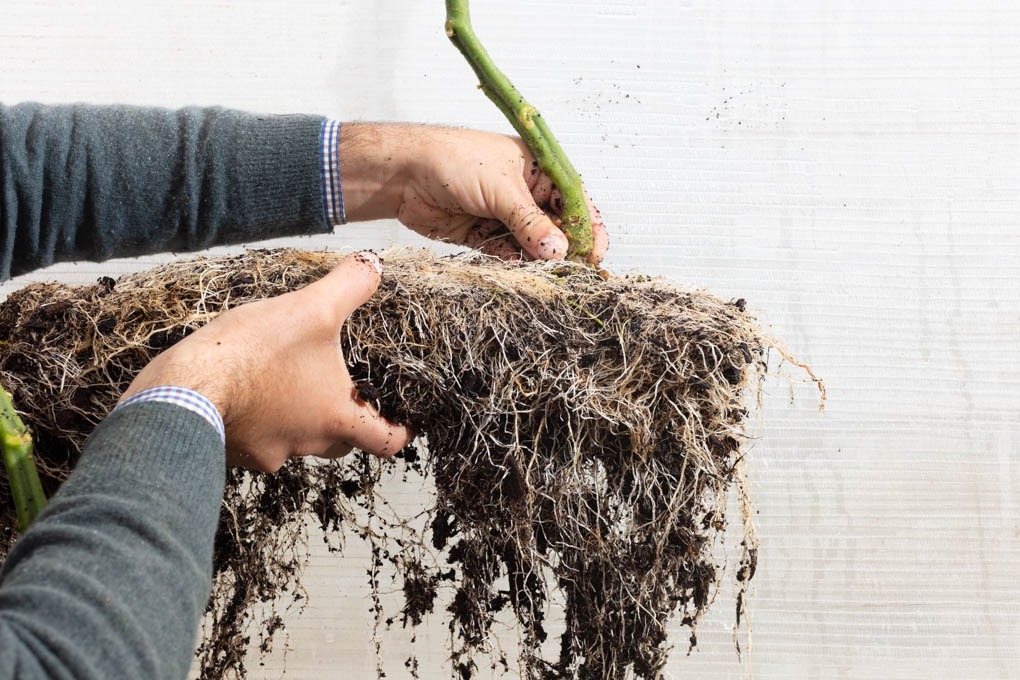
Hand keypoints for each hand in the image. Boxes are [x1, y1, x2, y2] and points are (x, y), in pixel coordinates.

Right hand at [118, 252, 411, 471]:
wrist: (181, 390)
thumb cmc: (252, 354)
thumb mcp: (311, 309)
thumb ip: (349, 286)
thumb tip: (375, 265)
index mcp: (335, 419)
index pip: (386, 441)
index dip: (399, 430)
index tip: (403, 421)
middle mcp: (306, 444)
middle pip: (342, 442)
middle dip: (346, 419)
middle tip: (343, 390)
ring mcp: (267, 453)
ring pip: (297, 441)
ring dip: (300, 417)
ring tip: (289, 381)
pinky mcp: (234, 452)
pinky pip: (257, 440)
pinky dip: (260, 420)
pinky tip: (248, 390)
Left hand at [338, 123, 608, 263]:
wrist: (405, 173)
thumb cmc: (455, 161)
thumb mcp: (502, 190)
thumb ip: (531, 223)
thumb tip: (559, 251)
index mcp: (539, 171)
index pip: (576, 201)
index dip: (588, 228)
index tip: (593, 254)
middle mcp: (526, 194)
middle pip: (557, 227)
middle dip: (564, 249)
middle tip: (570, 271)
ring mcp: (505, 216)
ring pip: (533, 245)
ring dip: (538, 260)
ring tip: (543, 274)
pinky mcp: (485, 236)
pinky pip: (508, 255)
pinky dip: (514, 264)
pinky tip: (518, 271)